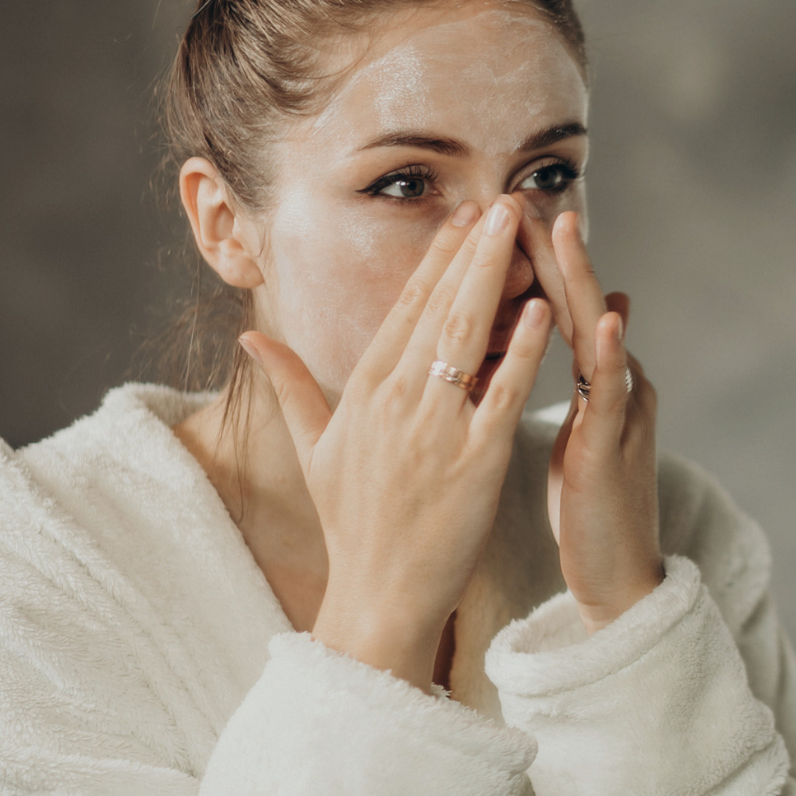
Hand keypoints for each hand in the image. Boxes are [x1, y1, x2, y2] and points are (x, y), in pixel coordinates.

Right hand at [243, 195, 554, 688]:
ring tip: (522, 230)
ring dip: (497, 277)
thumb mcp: (315, 449)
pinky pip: (502, 393)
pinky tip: (543, 309)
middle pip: (439, 308)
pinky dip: (522, 350)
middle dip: (473, 249)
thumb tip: (252, 336)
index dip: (437, 258)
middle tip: (503, 200)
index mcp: (362, 392)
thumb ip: (290, 385)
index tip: (463, 215)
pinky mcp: (474, 461)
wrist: (379, 595)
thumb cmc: (354, 524)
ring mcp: (435, 429)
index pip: (404, 309)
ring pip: (469, 336)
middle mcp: (395, 401)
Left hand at [520, 208, 663, 632]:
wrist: (620, 572)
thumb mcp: (579, 426)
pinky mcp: (617, 449)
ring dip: (583, 281)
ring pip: (599, 335)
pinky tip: (606, 321)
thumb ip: (573, 373)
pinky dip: (612, 355)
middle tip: (524, 197)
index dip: (528, 261)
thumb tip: (581, 318)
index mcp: (589, 378)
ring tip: (565, 230)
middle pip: (578, 303)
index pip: (554, 306)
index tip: (496, 215)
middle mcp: (611, 382)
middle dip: (552, 251)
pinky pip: (613, 396)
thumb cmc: (591, 502)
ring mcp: (620, 412)